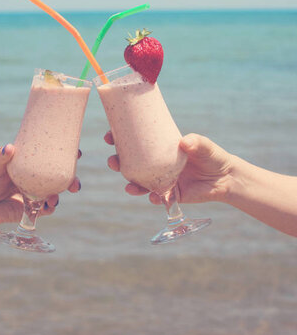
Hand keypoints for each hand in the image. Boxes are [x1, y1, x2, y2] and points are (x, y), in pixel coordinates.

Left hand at [0, 144, 81, 227]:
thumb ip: (0, 157)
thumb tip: (9, 148)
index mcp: (33, 165)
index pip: (54, 157)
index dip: (68, 154)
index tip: (77, 152)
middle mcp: (39, 179)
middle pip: (62, 177)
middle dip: (73, 179)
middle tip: (75, 182)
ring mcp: (38, 194)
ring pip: (57, 193)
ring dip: (61, 195)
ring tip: (54, 198)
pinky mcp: (34, 209)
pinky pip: (47, 209)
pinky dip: (50, 207)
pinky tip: (48, 206)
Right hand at [104, 131, 231, 204]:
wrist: (225, 178)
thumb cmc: (212, 156)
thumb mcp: (203, 145)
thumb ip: (196, 143)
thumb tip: (184, 143)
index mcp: (159, 148)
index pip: (134, 142)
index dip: (119, 139)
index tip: (109, 136)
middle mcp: (157, 164)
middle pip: (130, 163)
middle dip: (117, 162)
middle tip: (113, 161)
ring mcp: (162, 180)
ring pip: (140, 182)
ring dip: (131, 184)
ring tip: (129, 186)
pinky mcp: (171, 195)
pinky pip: (158, 198)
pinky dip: (154, 198)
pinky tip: (153, 198)